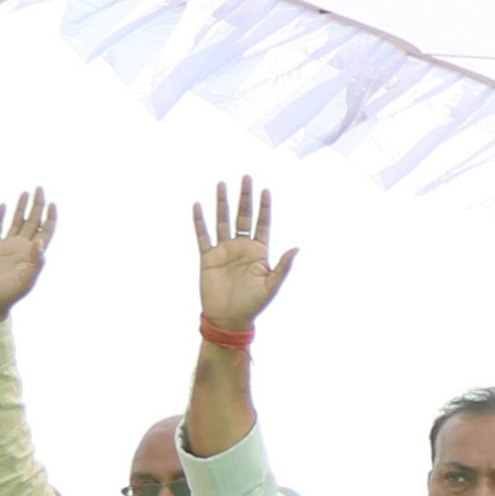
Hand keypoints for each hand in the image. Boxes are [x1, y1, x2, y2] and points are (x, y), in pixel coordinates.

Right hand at [0, 189, 56, 325]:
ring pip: (16, 222)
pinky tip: (3, 205)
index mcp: (33, 255)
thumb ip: (35, 262)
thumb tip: (41, 242)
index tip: (52, 203)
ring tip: (25, 192)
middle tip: (40, 188)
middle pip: (32, 222)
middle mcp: (21, 248)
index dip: (50, 218)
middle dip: (37, 206)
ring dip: (21, 208)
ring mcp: (6, 247)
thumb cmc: (7, 295)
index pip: (46, 231)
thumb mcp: (25, 280)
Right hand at [192, 178, 298, 329]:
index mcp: (259, 252)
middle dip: (245, 197)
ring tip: (222, 184)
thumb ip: (283, 266)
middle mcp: (242, 247)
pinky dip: (199, 221)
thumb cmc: (253, 304)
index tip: (265, 190)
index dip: (264, 207)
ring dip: (222, 203)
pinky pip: (203, 235)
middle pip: (243, 216)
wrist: (229, 318)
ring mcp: (224, 251)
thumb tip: (296, 248)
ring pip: (223, 221)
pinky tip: (198, 205)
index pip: (262, 224)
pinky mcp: (207, 257)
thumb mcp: (272, 285)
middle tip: (246, 177)